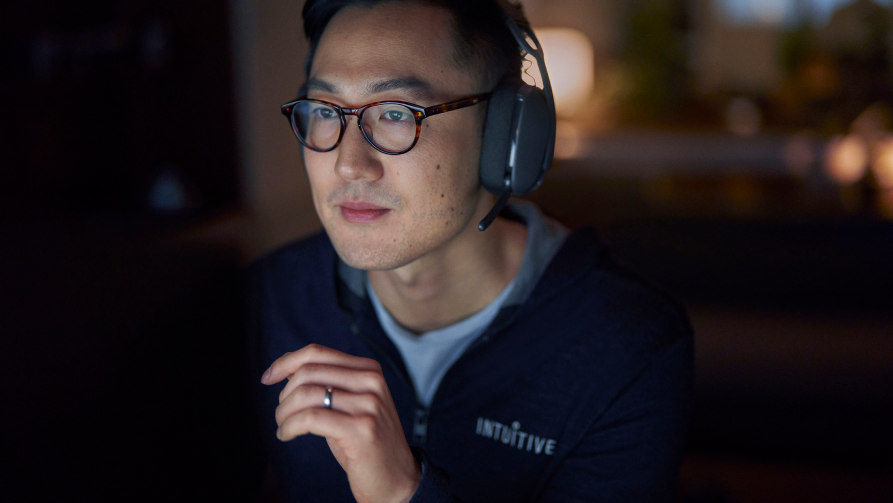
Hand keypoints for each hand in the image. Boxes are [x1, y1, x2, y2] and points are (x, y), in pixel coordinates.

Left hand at [261, 344, 420, 502]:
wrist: (397, 479)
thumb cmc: (365, 443)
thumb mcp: (348, 405)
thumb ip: (325, 383)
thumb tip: (287, 366)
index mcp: (369, 370)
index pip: (318, 353)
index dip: (286, 362)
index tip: (267, 378)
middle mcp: (372, 382)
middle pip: (308, 372)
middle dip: (284, 394)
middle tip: (281, 415)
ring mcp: (369, 405)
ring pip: (306, 395)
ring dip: (284, 413)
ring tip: (283, 426)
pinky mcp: (362, 429)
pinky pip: (310, 418)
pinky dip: (290, 426)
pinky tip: (287, 435)